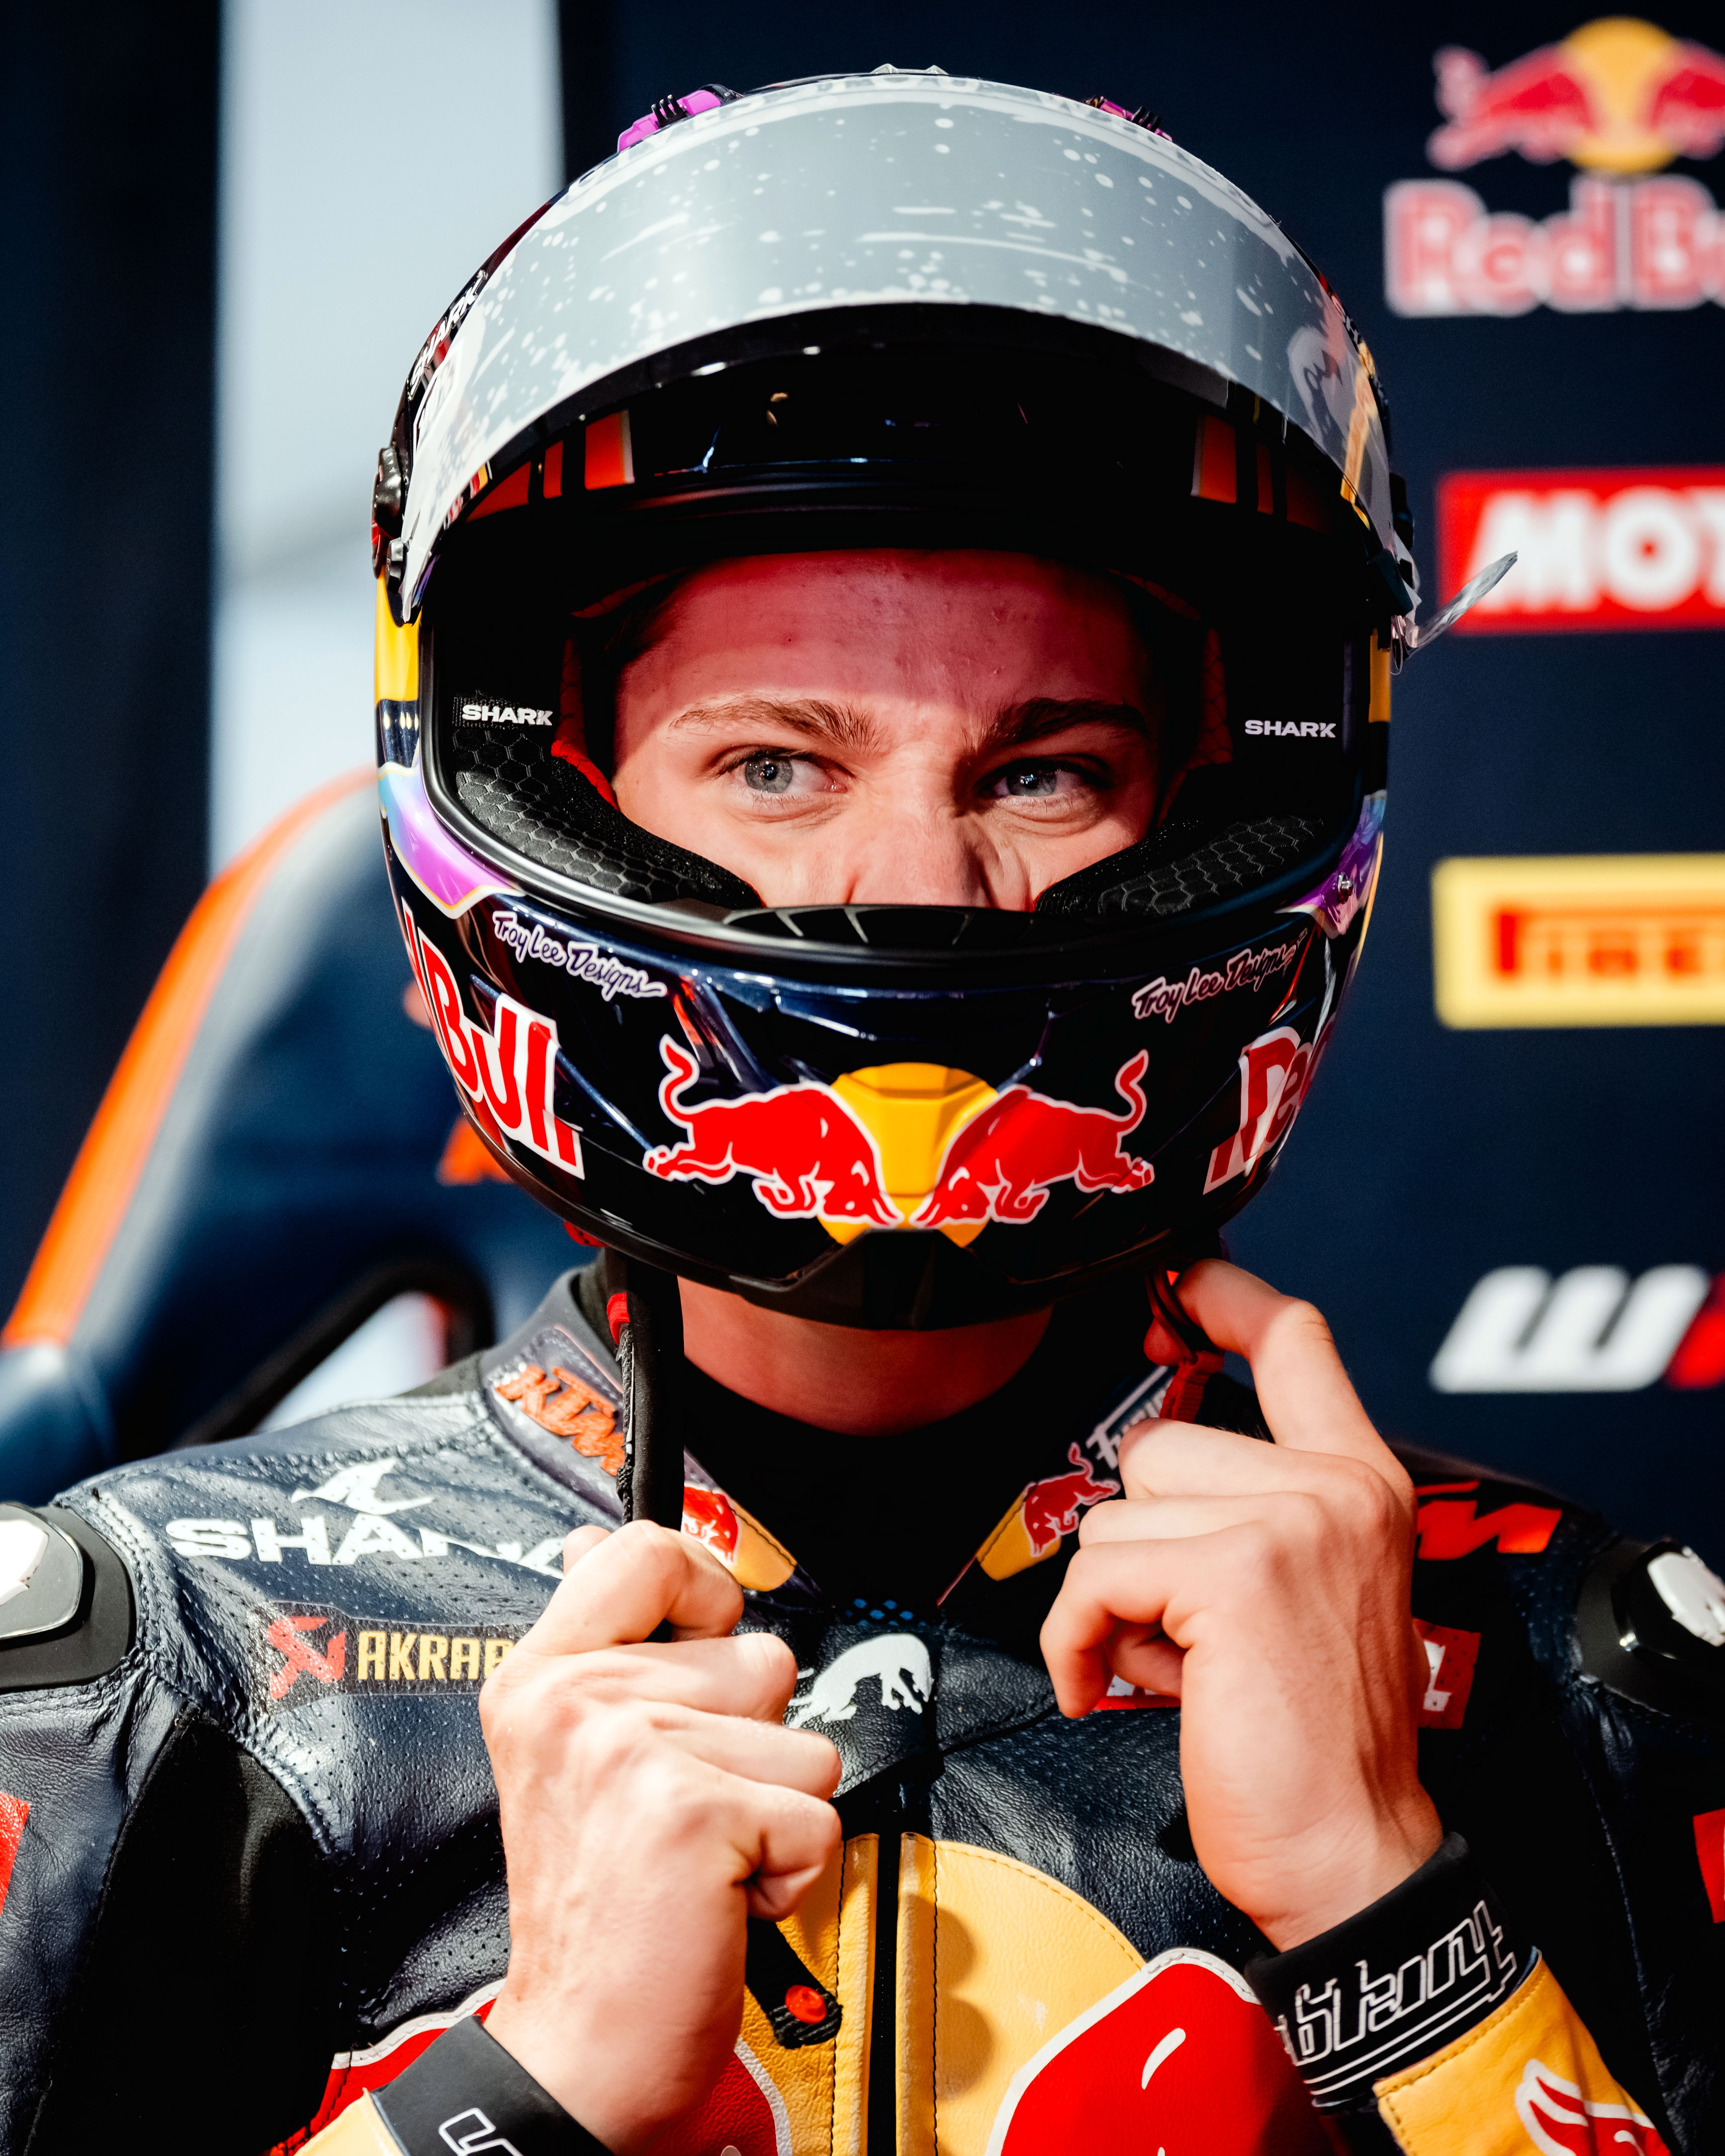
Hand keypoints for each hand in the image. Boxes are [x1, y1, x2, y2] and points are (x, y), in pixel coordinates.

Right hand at [480, 1521, 841, 2151]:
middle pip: (759, 1658)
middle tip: (682, 1810)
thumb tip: (597, 1544)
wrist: (582, 2047)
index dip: (705, 1586)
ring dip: (773, 1810)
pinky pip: (817, 1815)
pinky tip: (720, 1897)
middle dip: (751, 1745)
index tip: (701, 1639)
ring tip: (701, 1856)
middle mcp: (577, 1704)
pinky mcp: (694, 1815)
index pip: (644, 1550)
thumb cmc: (597, 1906)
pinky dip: (790, 1871)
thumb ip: (605, 1647)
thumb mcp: (572, 1753)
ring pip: (802, 1742)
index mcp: (541, 1677)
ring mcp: (633, 1754)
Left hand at [1040, 1261, 1440, 1950]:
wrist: (1349, 1853)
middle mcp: (1334, 1488)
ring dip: (1118, 1599)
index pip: (1296, 1340)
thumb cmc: (1311, 1739)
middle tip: (1190, 1630)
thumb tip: (1153, 1462)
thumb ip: (1251, 1512)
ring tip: (1178, 1664)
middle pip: (1159, 1446)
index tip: (1178, 1276)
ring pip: (1116, 1514)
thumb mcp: (1302, 1594)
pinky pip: (1094, 1575)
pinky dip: (1080, 1640)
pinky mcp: (1234, 1573)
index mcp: (1359, 1483)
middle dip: (1144, 1541)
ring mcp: (1291, 1522)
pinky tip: (1116, 1686)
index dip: (1224, 1295)